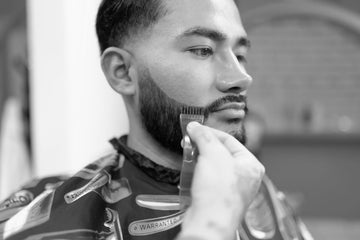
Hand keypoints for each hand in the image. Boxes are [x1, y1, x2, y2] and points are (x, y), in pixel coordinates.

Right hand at [178, 122, 264, 239]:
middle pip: (221, 152)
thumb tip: (196, 126)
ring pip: (213, 166)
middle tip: (189, 140)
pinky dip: (198, 172)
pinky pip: (207, 179)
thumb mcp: (213, 155)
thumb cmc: (219, 194)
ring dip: (199, 159)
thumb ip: (205, 137)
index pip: (230, 140)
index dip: (210, 132)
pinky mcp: (217, 197)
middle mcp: (244, 177)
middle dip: (203, 146)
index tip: (195, 128)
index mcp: (251, 165)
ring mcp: (231, 188)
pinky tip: (190, 171)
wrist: (208, 223)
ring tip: (188, 153)